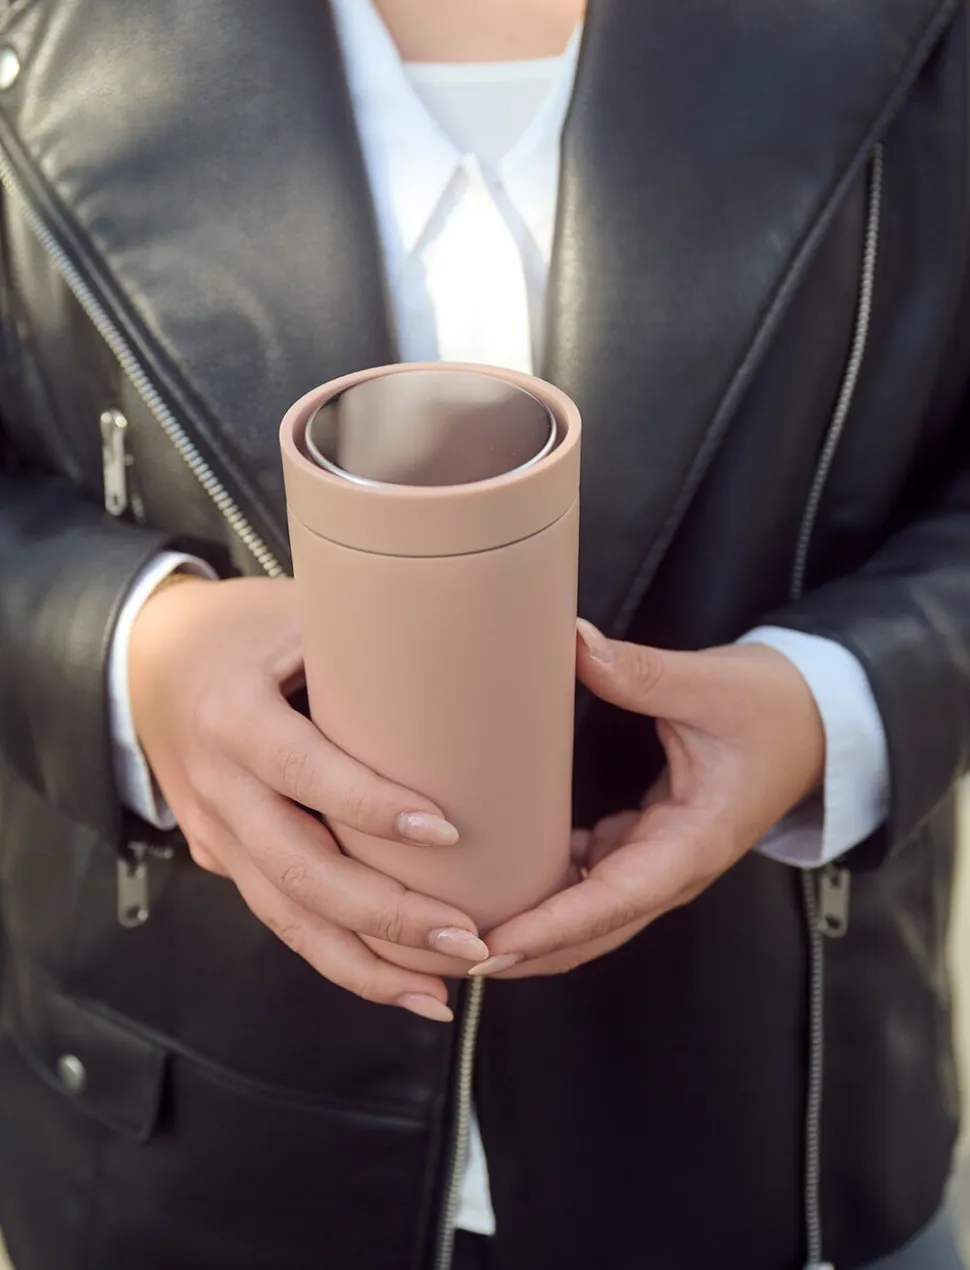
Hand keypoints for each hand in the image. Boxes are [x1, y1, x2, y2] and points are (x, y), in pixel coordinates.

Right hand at [129, 576, 488, 1020]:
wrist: (149, 663)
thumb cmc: (244, 629)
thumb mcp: (299, 615)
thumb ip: (374, 643)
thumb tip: (491, 651)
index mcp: (234, 714)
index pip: (302, 768)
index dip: (370, 806)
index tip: (447, 830)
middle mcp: (218, 784)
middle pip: (297, 871)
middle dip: (387, 916)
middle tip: (467, 938)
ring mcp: (214, 832)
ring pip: (286, 917)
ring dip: (367, 963)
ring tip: (441, 991)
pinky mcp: (222, 860)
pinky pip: (282, 918)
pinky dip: (341, 956)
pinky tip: (398, 985)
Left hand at [470, 621, 824, 978]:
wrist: (814, 724)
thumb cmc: (771, 710)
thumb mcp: (711, 687)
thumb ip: (642, 673)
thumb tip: (575, 644)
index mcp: (691, 845)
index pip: (612, 902)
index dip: (549, 927)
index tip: (490, 944)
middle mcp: (670, 869)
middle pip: (588, 932)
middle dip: (520, 951)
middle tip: (445, 954)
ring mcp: (656, 863)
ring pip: (584, 917)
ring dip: (526, 929)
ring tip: (455, 929)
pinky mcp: (643, 846)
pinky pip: (586, 884)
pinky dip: (542, 891)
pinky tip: (494, 879)